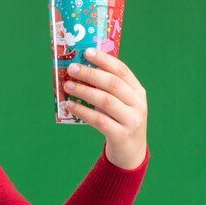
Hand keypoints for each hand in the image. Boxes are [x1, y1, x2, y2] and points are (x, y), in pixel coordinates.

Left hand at [63, 48, 147, 169]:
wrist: (130, 152)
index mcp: (137, 91)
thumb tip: (78, 71)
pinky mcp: (121, 135)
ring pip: (106, 101)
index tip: (86, 52)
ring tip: (67, 85)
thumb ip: (105, 89)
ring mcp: (132, 120)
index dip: (104, 59)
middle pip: (113, 84)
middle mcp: (138, 103)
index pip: (122, 70)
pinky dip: (82, 111)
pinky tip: (69, 105)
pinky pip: (99, 120)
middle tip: (72, 68)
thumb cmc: (118, 121)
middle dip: (90, 74)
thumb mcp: (118, 103)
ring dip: (84, 91)